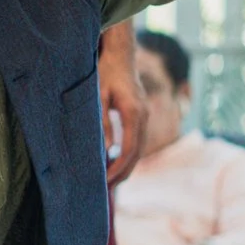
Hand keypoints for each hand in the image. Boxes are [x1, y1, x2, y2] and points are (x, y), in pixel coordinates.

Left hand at [98, 25, 145, 184]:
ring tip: (110, 181)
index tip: (105, 181)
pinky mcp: (142, 115)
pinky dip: (128, 155)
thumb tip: (105, 152)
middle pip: (137, 154)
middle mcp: (144, 117)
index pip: (128, 150)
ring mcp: (146, 116)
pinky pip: (138, 141)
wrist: (121, 55)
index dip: (117, 168)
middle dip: (123, 173)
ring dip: (126, 166)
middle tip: (106, 189)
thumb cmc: (106, 73)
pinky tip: (116, 162)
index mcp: (134, 114)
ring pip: (139, 149)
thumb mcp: (98, 98)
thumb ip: (102, 125)